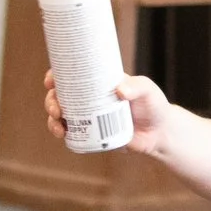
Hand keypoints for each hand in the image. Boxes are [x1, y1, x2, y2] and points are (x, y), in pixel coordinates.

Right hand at [45, 69, 173, 155]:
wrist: (160, 134)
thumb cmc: (154, 106)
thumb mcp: (147, 90)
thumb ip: (138, 87)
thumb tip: (120, 89)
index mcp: (98, 83)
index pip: (72, 75)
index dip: (56, 76)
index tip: (50, 81)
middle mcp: (89, 99)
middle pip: (61, 96)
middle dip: (51, 101)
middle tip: (56, 108)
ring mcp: (89, 117)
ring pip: (61, 115)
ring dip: (53, 119)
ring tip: (59, 124)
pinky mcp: (92, 135)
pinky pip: (71, 133)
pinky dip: (62, 132)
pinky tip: (62, 134)